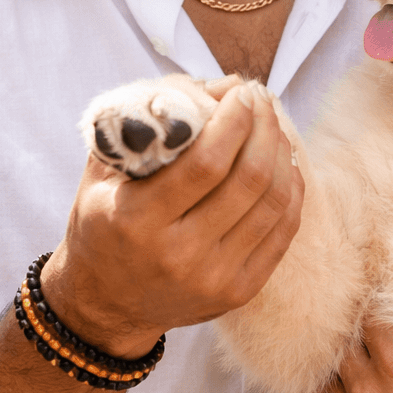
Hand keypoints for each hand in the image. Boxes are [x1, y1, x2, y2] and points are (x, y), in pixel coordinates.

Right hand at [43, 84, 303, 355]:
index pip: (205, 163)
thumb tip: (212, 87)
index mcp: (137, 221)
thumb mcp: (102, 172)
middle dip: (264, 128)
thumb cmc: (102, 226)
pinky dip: (290, 190)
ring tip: (273, 127)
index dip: (234, 120)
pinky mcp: (239, 292)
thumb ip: (143, 123)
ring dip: (282, 154)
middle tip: (262, 100)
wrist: (105, 305)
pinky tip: (284, 164)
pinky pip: (282, 231)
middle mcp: (178, 254)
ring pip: (273, 202)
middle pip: (248, 179)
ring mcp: (214, 278)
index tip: (242, 91)